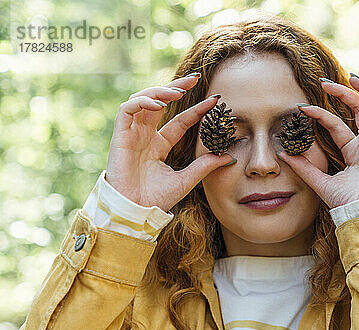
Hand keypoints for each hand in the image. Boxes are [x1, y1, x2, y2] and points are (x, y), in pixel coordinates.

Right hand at [106, 74, 234, 212]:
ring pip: (142, 100)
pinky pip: (127, 109)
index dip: (196, 110)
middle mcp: (145, 136)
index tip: (214, 101)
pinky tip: (159, 103)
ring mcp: (132, 135)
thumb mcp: (187, 179)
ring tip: (178, 92)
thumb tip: (228, 156)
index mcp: (159, 145)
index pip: (180, 121)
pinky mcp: (119, 136)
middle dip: (176, 87)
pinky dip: (142, 101)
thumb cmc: (156, 199)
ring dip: (160, 91)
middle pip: (159, 102)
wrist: (135, 212)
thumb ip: (205, 166)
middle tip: (195, 79)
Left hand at [276, 75, 358, 208]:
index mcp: (353, 152)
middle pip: (358, 110)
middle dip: (343, 93)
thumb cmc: (348, 204)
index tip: (301, 108)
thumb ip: (304, 168)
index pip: (336, 125)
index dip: (320, 114)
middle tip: (325, 83)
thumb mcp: (321, 182)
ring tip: (351, 79)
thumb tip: (283, 153)